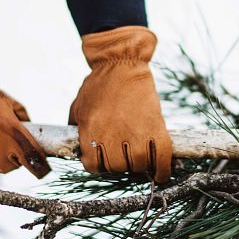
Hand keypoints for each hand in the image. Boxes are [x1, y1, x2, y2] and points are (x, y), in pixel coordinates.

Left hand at [69, 26, 171, 182]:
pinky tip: (159, 175)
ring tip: (139, 160)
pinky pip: (161, 158)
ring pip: (137, 166)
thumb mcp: (78, 106)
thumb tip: (77, 147)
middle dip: (118, 165)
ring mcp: (135, 131)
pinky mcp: (155, 126)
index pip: (94, 166)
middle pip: (116, 168)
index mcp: (90, 131)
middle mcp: (111, 135)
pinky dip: (162, 171)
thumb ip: (76, 128)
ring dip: (138, 167)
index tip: (104, 160)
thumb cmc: (97, 85)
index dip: (98, 165)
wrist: (121, 63)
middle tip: (123, 156)